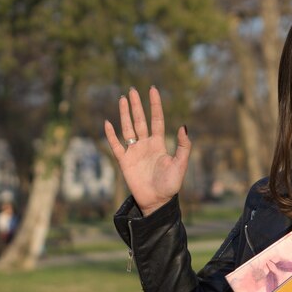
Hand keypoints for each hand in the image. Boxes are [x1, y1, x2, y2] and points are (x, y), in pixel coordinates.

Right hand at [104, 86, 190, 215]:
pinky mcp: (124, 161)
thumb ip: (184, 146)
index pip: (156, 120)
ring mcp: (134, 152)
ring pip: (128, 129)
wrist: (157, 201)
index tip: (153, 89)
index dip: (155, 105)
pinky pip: (116, 146)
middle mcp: (146, 145)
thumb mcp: (181, 164)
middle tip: (132, 90)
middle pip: (140, 120)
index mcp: (159, 144)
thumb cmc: (171, 185)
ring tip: (122, 99)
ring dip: (124, 114)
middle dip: (137, 105)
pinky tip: (108, 123)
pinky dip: (111, 135)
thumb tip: (183, 126)